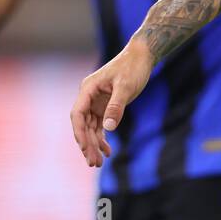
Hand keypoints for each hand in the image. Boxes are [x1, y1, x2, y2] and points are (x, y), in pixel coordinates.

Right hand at [70, 38, 153, 166]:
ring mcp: (96, 102)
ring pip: (91, 128)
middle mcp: (89, 96)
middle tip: (94, 163)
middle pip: (83, 125)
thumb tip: (108, 127)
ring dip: (94, 144)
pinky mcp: (105, 105)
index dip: (80, 133)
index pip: (78, 115)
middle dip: (87, 144)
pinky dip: (102, 138)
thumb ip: (116, 106)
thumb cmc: (133, 67)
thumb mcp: (125, 86)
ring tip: (99, 162)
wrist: (142, 56)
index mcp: (88, 89)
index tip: (85, 149)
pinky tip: (108, 151)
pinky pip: (100, 125)